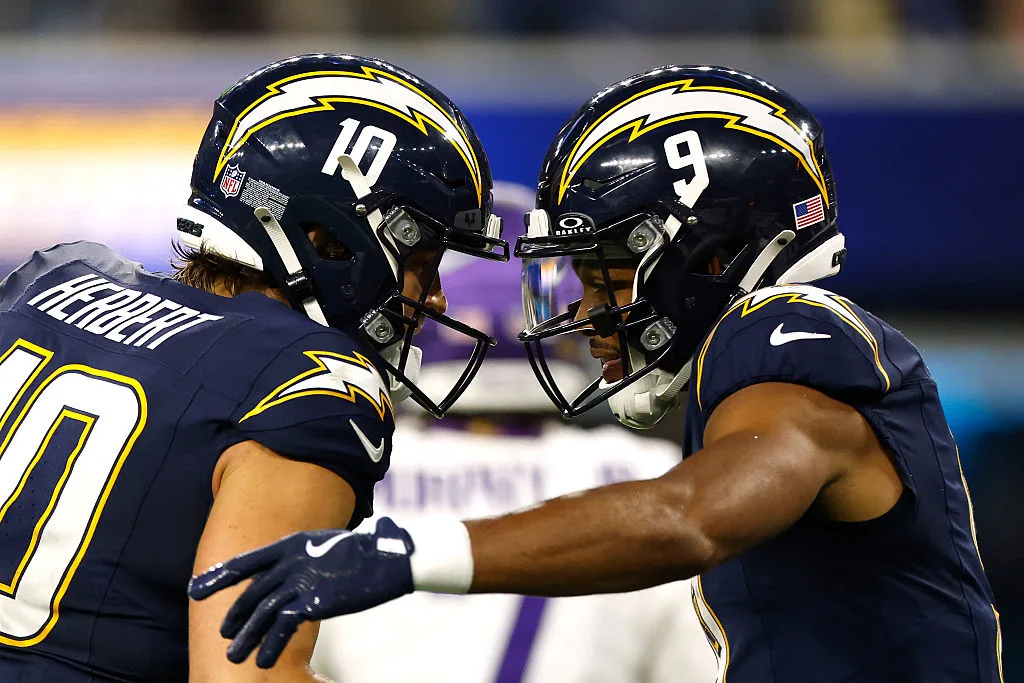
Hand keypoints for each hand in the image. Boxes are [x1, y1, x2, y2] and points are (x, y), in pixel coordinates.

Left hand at [187, 517, 414, 667]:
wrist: (389, 557)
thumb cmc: (365, 552)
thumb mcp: (328, 547)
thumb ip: (306, 560)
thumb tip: (292, 573)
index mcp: (292, 544)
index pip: (246, 561)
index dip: (218, 576)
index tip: (195, 588)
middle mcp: (292, 560)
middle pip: (251, 592)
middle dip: (235, 616)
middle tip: (224, 634)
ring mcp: (302, 580)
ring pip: (261, 612)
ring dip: (246, 637)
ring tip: (234, 655)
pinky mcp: (315, 601)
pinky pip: (282, 627)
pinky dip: (270, 645)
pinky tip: (262, 660)